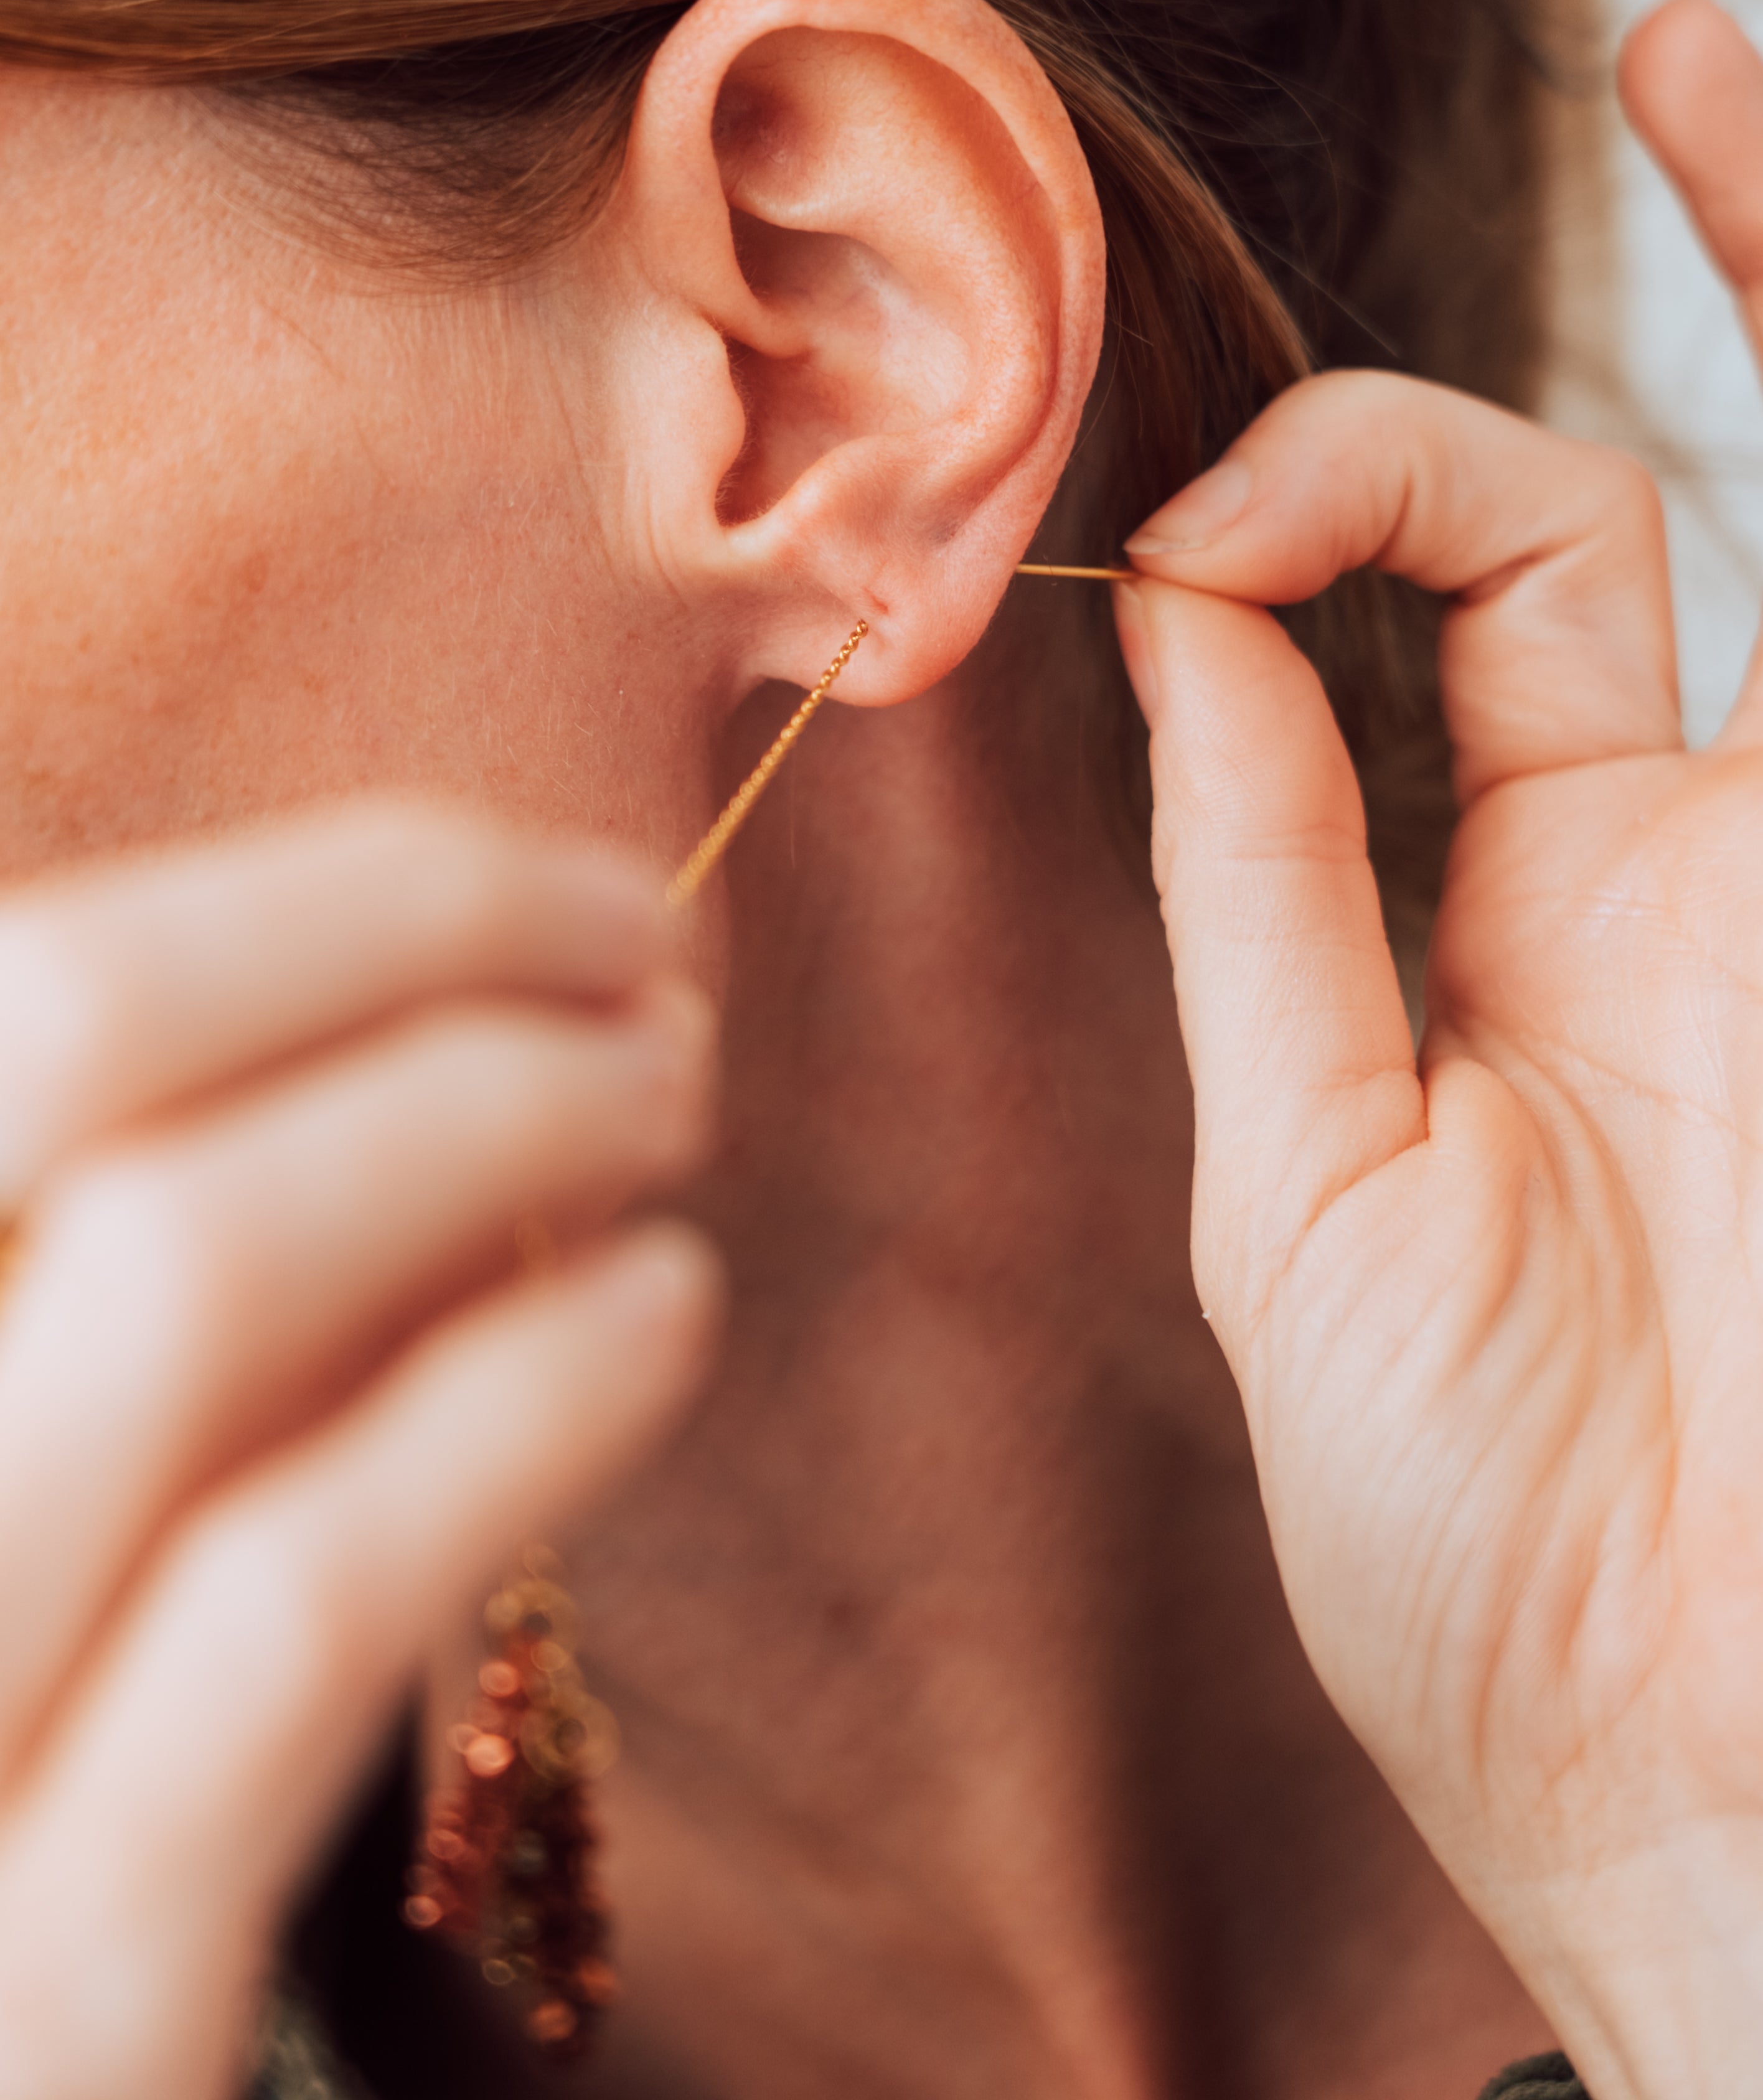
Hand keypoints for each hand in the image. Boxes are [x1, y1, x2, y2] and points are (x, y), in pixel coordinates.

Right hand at [0, 802, 718, 2099]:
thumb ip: (173, 1263)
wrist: (24, 2080)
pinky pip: (298, 1595)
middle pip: (78, 1038)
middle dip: (409, 935)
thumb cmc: (82, 1719)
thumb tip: (431, 1019)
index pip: (37, 985)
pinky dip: (520, 1398)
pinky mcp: (54, 1990)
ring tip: (671, 1094)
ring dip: (495, 1116)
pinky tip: (673, 1308)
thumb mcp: (98, 1457)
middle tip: (646, 956)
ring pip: (188, 1273)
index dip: (328, 894)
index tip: (556, 894)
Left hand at [1116, 0, 1762, 2099]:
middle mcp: (1695, 855)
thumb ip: (1266, 887)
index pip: (1448, 604)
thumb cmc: (1495, 1540)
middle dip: (1646, 290)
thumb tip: (1162, 630)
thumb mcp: (1310, 1181)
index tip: (1201, 530)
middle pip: (1634, 511)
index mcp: (1527, 915)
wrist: (1697, 1759)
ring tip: (1733, 55)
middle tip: (1685, 45)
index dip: (1326, 501)